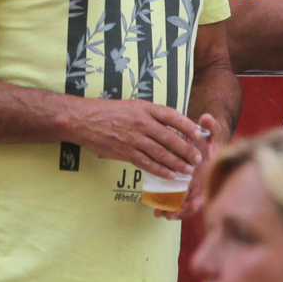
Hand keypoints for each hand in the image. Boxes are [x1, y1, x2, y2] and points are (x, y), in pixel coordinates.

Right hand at [67, 98, 204, 179]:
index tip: (199, 135)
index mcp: (144, 109)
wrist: (82, 119)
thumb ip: (150, 115)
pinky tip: (170, 175)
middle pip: (170, 138)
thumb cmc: (107, 111)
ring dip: (177, 163)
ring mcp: (133, 138)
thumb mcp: (131, 106)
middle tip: (198, 158)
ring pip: (161, 153)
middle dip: (187, 150)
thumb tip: (170, 125)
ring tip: (188, 170)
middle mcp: (141, 123)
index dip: (188, 126)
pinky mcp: (125, 152)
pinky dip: (160, 170)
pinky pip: (147, 163)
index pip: (172, 117)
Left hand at [154, 114, 221, 221]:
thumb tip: (206, 118)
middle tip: (166, 214)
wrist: (209, 140)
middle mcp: (204, 183)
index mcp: (211, 174)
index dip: (196, 202)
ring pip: (185, 203)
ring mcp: (196, 186)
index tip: (187, 207)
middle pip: (194, 204)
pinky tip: (158, 209)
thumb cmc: (211, 137)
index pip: (206, 193)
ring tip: (159, 213)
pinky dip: (170, 204)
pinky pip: (179, 198)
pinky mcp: (188, 185)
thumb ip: (210, 126)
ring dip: (173, 210)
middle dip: (181, 211)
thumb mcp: (212, 131)